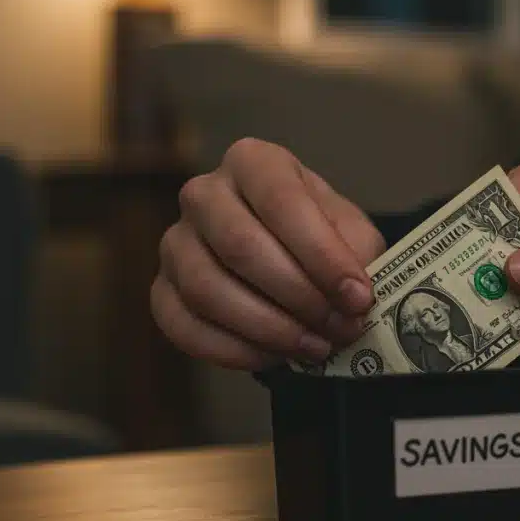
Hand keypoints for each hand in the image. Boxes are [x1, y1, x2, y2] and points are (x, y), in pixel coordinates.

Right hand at [152, 138, 385, 369]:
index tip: (358, 297)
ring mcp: (175, 243)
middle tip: (341, 328)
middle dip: (299, 295)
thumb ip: (355, 255)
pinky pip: (183, 326)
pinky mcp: (161, 291)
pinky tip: (273, 358)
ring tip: (315, 347)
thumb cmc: (320, 237)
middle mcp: (204, 194)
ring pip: (207, 289)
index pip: (281, 201)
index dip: (322, 255)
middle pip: (239, 245)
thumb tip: (353, 297)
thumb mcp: (350, 232)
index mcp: (253, 162)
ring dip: (269, 328)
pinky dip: (233, 350)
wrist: (289, 257)